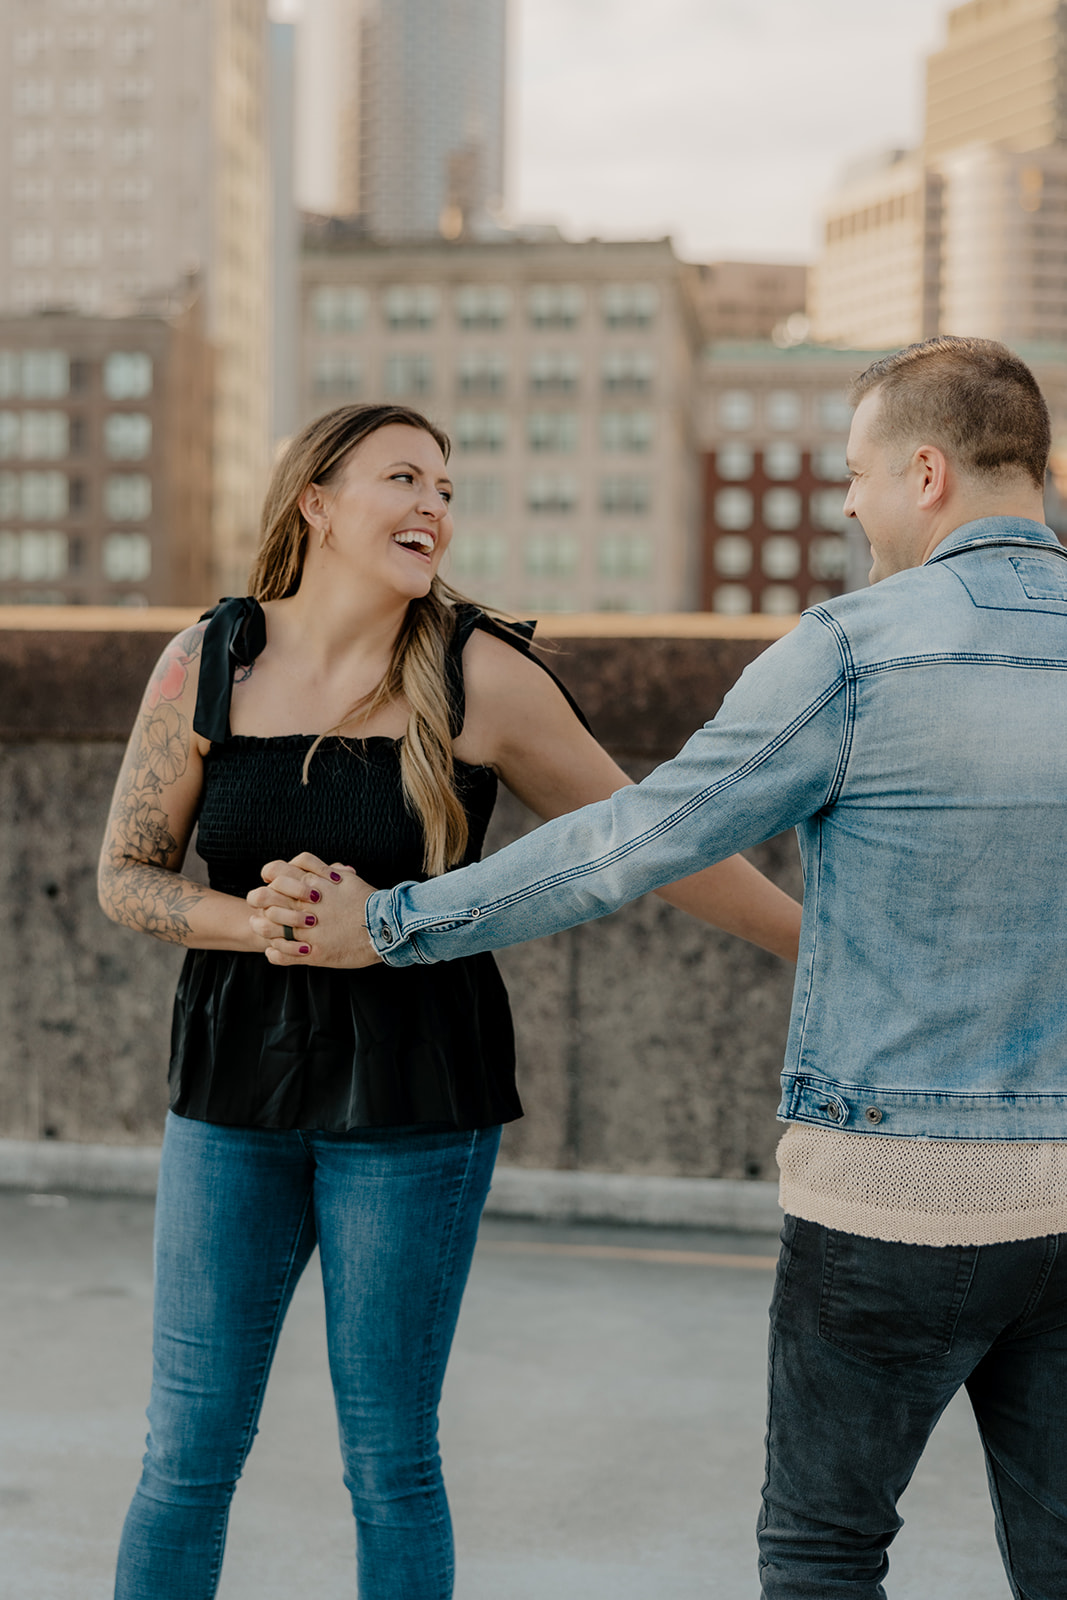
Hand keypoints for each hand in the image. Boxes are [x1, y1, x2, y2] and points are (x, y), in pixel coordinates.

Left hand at [246, 852, 381, 967]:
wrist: (386, 928)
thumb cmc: (368, 902)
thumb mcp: (348, 880)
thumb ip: (331, 872)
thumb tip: (328, 869)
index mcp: (312, 885)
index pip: (276, 871)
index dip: (269, 875)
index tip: (270, 881)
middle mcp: (305, 906)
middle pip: (265, 897)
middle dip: (259, 900)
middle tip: (260, 906)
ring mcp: (308, 932)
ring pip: (268, 926)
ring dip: (262, 927)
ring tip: (263, 929)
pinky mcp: (314, 954)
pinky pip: (281, 954)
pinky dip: (275, 952)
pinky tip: (275, 950)